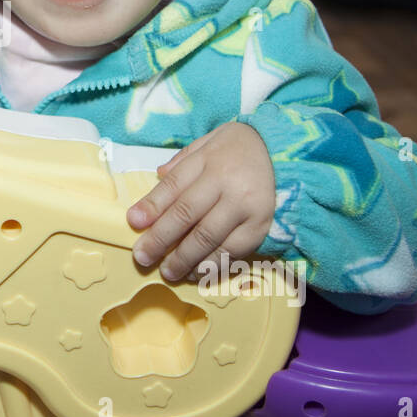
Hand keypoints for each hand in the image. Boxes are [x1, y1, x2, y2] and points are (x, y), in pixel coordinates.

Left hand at [127, 122, 274, 281]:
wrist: (282, 151)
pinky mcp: (261, 225)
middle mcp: (226, 183)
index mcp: (208, 160)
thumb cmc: (235, 149)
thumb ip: (180, 162)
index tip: (134, 222)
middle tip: (143, 257)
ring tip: (168, 271)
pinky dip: (213, 265)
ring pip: (208, 237)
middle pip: (187, 215)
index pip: (173, 186)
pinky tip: (198, 272)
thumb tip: (155, 177)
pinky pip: (233, 250)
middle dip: (161, 239)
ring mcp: (245, 206)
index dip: (151, 206)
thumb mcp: (205, 143)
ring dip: (184, 259)